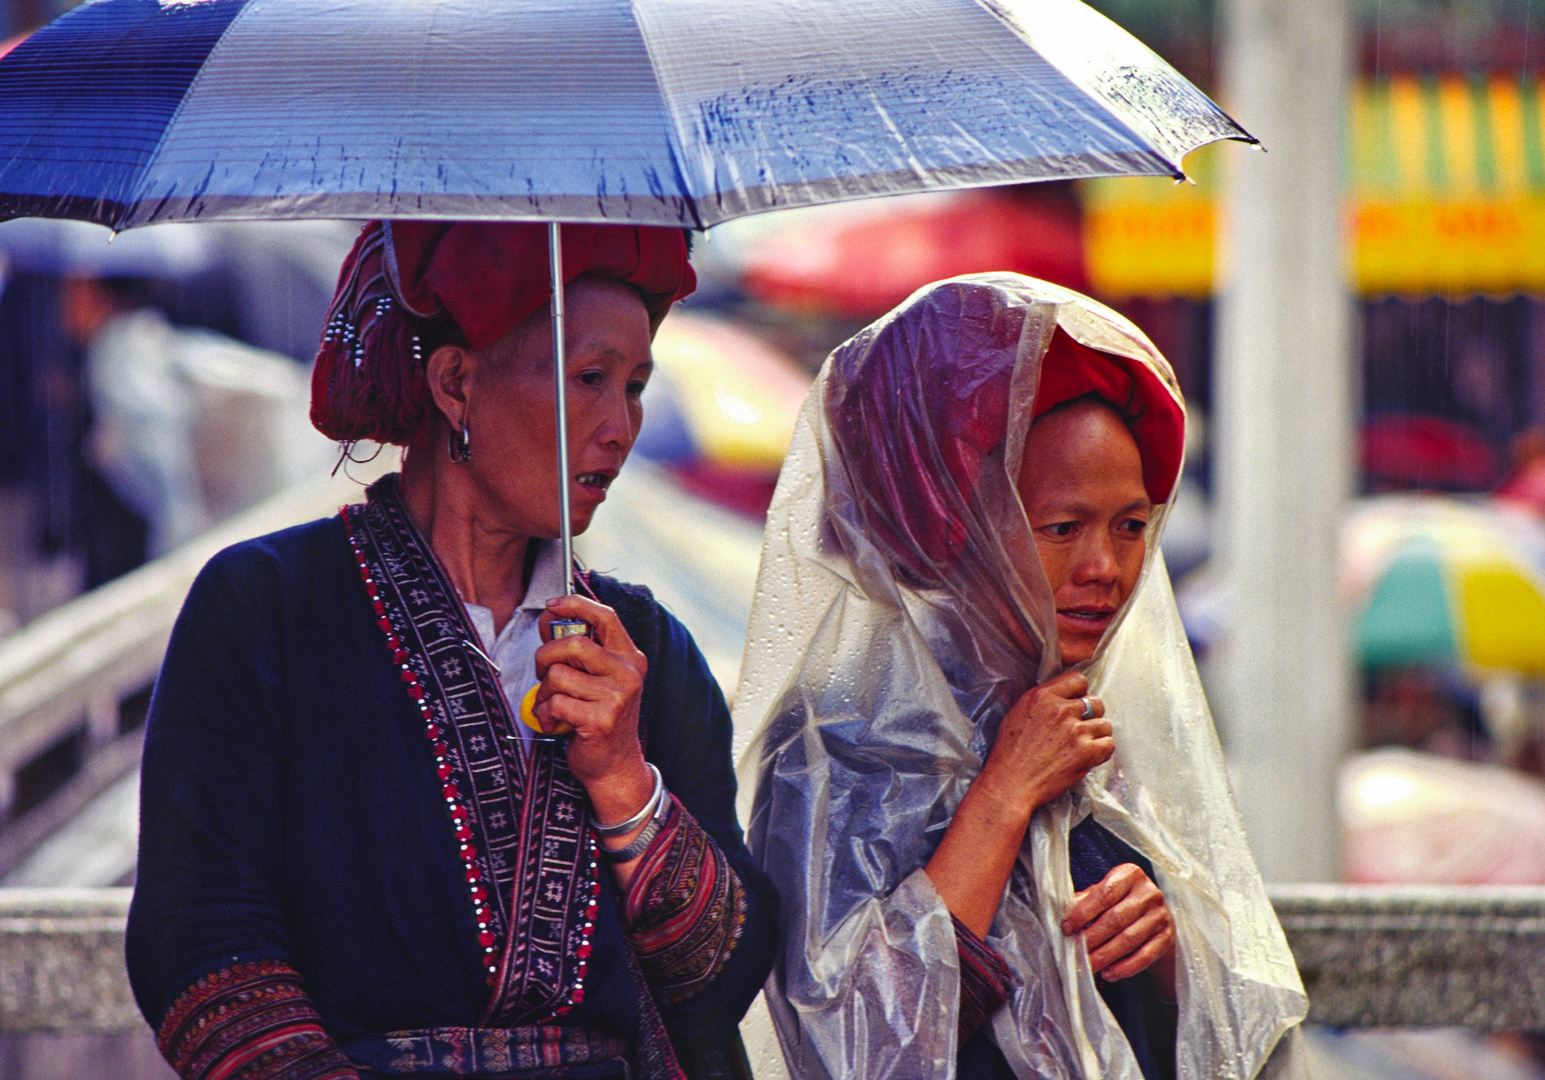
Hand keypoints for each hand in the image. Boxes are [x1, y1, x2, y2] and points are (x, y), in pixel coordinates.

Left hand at [534, 595, 650, 815]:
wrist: (615, 766)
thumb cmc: (600, 718)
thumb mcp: (600, 678)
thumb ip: (581, 650)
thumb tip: (551, 618)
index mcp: (629, 657)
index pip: (605, 616)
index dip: (575, 604)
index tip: (552, 606)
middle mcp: (628, 673)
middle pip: (573, 644)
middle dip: (545, 657)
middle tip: (543, 674)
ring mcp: (617, 697)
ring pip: (558, 675)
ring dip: (544, 692)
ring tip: (553, 705)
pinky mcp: (600, 721)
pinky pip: (556, 703)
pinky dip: (545, 714)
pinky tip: (554, 723)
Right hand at [974, 671, 1112, 818]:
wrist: (1010, 782)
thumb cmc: (1009, 752)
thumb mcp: (1016, 713)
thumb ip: (1040, 700)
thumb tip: (1058, 694)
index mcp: (1042, 696)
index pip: (1078, 680)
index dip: (1079, 693)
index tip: (1075, 704)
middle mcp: (1061, 710)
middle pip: (1095, 702)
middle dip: (1090, 715)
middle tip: (1078, 729)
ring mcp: (1075, 731)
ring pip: (1104, 724)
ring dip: (1096, 735)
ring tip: (1082, 745)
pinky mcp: (1086, 752)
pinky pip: (1109, 744)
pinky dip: (1101, 751)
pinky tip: (1088, 755)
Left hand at [1061, 863, 1175, 987]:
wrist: (1155, 916)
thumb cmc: (1119, 902)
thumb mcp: (1103, 893)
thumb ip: (1085, 900)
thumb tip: (1063, 913)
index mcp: (1130, 875)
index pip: (1105, 894)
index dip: (1084, 912)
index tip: (1067, 928)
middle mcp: (1149, 893)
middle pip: (1116, 919)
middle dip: (1092, 938)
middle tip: (1075, 952)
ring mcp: (1160, 916)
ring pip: (1129, 939)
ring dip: (1105, 956)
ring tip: (1088, 966)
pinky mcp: (1166, 938)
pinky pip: (1145, 956)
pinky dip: (1125, 967)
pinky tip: (1108, 974)